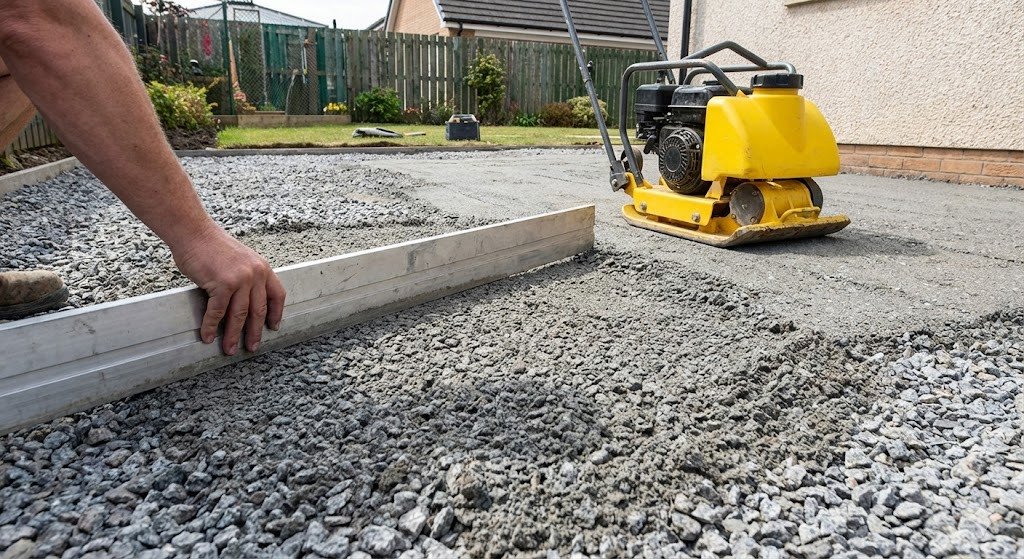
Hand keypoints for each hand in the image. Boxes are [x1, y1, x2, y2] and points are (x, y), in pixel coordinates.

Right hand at [171, 226, 285, 355]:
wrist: (194, 232)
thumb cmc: (212, 246)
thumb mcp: (240, 259)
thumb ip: (247, 277)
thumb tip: (244, 301)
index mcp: (262, 268)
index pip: (277, 295)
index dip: (275, 313)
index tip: (273, 327)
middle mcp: (256, 274)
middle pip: (258, 310)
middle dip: (254, 332)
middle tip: (251, 346)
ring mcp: (240, 279)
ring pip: (239, 315)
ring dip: (233, 335)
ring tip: (229, 348)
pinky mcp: (222, 284)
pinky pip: (217, 312)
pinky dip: (211, 326)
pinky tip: (208, 336)